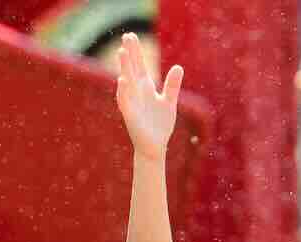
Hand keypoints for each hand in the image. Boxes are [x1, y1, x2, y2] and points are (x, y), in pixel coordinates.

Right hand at [113, 32, 182, 162]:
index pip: (139, 66)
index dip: (136, 52)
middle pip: (132, 69)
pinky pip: (125, 100)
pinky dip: (123, 90)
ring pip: (127, 82)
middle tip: (126, 35)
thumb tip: (178, 66)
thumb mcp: (169, 101)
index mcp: (145, 88)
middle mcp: (136, 93)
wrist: (154, 146)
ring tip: (122, 52)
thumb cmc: (160, 124)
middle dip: (130, 53)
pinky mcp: (130, 115)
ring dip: (124, 67)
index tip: (131, 36)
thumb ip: (172, 85)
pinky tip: (123, 79)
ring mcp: (132, 103)